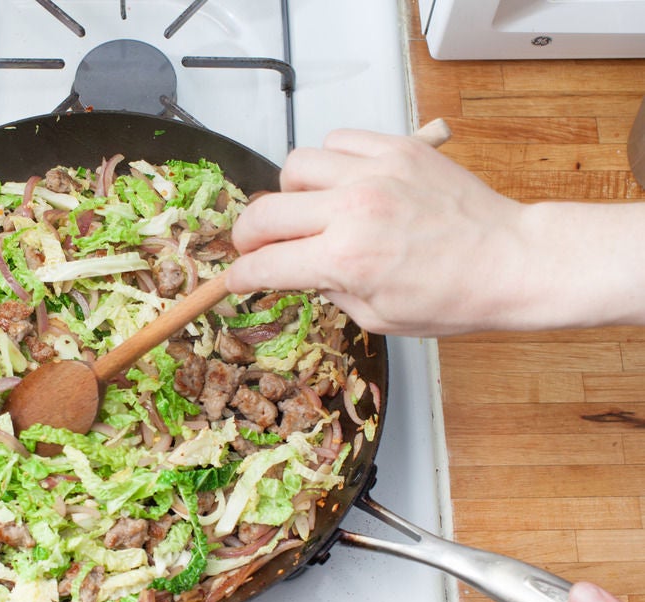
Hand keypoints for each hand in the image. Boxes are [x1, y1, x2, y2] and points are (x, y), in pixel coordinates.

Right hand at [226, 128, 644, 335]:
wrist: (511, 262)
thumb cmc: (452, 299)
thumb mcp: (376, 317)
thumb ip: (327, 290)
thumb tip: (297, 272)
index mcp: (345, 261)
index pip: (264, 265)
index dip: (240, 277)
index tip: (235, 278)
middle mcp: (353, 211)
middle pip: (264, 212)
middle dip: (248, 235)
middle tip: (256, 245)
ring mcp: (375, 173)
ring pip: (296, 166)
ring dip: (291, 192)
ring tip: (309, 209)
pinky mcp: (398, 150)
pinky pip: (339, 140)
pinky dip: (331, 160)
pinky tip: (343, 183)